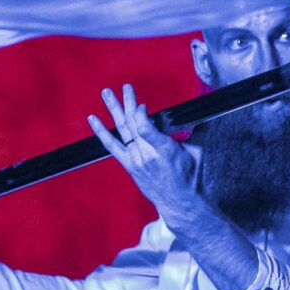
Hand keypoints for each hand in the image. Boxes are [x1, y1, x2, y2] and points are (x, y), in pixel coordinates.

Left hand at [88, 85, 195, 215]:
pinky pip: (112, 146)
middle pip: (133, 124)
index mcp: (164, 150)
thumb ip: (193, 132)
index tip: (143, 106)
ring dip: (114, 109)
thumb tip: (196, 116)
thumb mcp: (197, 152)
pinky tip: (93, 119)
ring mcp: (136, 160)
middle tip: (125, 87)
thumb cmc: (190, 177)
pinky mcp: (130, 165)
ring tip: (106, 93)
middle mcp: (147, 155)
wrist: (179, 201)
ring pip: (122, 130)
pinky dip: (102, 132)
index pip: (144, 128)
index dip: (141, 113)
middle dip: (128, 103)